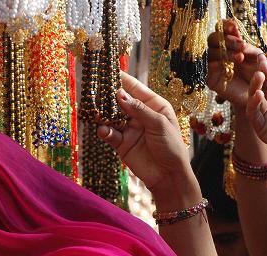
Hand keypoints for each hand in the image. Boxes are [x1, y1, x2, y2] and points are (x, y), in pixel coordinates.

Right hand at [97, 72, 198, 202]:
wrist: (168, 175)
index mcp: (154, 105)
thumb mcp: (159, 124)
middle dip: (109, 96)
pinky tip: (104, 130)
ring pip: (112, 117)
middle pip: (121, 101)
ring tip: (97, 111)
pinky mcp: (121, 143)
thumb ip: (139, 110)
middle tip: (96, 89)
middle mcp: (140, 114)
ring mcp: (130, 129)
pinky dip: (105, 131)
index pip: (136, 88)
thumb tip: (120, 95)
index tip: (109, 70)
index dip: (123, 79)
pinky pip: (110, 133)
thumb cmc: (171, 146)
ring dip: (104, 114)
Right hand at [207, 20, 266, 109]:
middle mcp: (219, 53)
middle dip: (227, 40)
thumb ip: (252, 51)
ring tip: (240, 57)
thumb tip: (243, 45)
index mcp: (231, 44)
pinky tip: (225, 65)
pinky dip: (214, 65)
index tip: (234, 27)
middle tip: (241, 45)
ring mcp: (213, 66)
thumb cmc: (260, 77)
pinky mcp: (210, 80)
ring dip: (225, 52)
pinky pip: (207, 69)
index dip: (226, 26)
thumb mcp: (260, 60)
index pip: (222, 30)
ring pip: (209, 52)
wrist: (257, 98)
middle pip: (213, 39)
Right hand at [246, 63, 266, 166]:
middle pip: (263, 87)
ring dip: (255, 87)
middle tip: (259, 63)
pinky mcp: (264, 130)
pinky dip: (254, 104)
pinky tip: (258, 94)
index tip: (263, 57)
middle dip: (260, 74)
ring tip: (259, 76)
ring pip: (255, 100)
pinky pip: (255, 116)